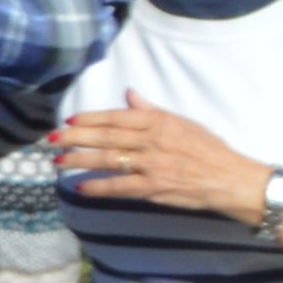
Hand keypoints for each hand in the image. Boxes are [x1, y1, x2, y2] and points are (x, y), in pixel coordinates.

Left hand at [45, 102, 265, 221]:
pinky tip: (80, 186)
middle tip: (51, 139)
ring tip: (57, 162)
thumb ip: (152, 111)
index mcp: (160, 122)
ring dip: (79, 160)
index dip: (90, 118)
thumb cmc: (209, 150)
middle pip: (106, 137)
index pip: (117, 117)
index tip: (69, 119)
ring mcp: (152, 165)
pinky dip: (98, 186)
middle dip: (75, 137)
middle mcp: (153, 141)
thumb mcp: (183, 123)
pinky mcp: (154, 188)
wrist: (231, 179)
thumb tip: (130, 94)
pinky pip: (120, 187)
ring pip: (108, 160)